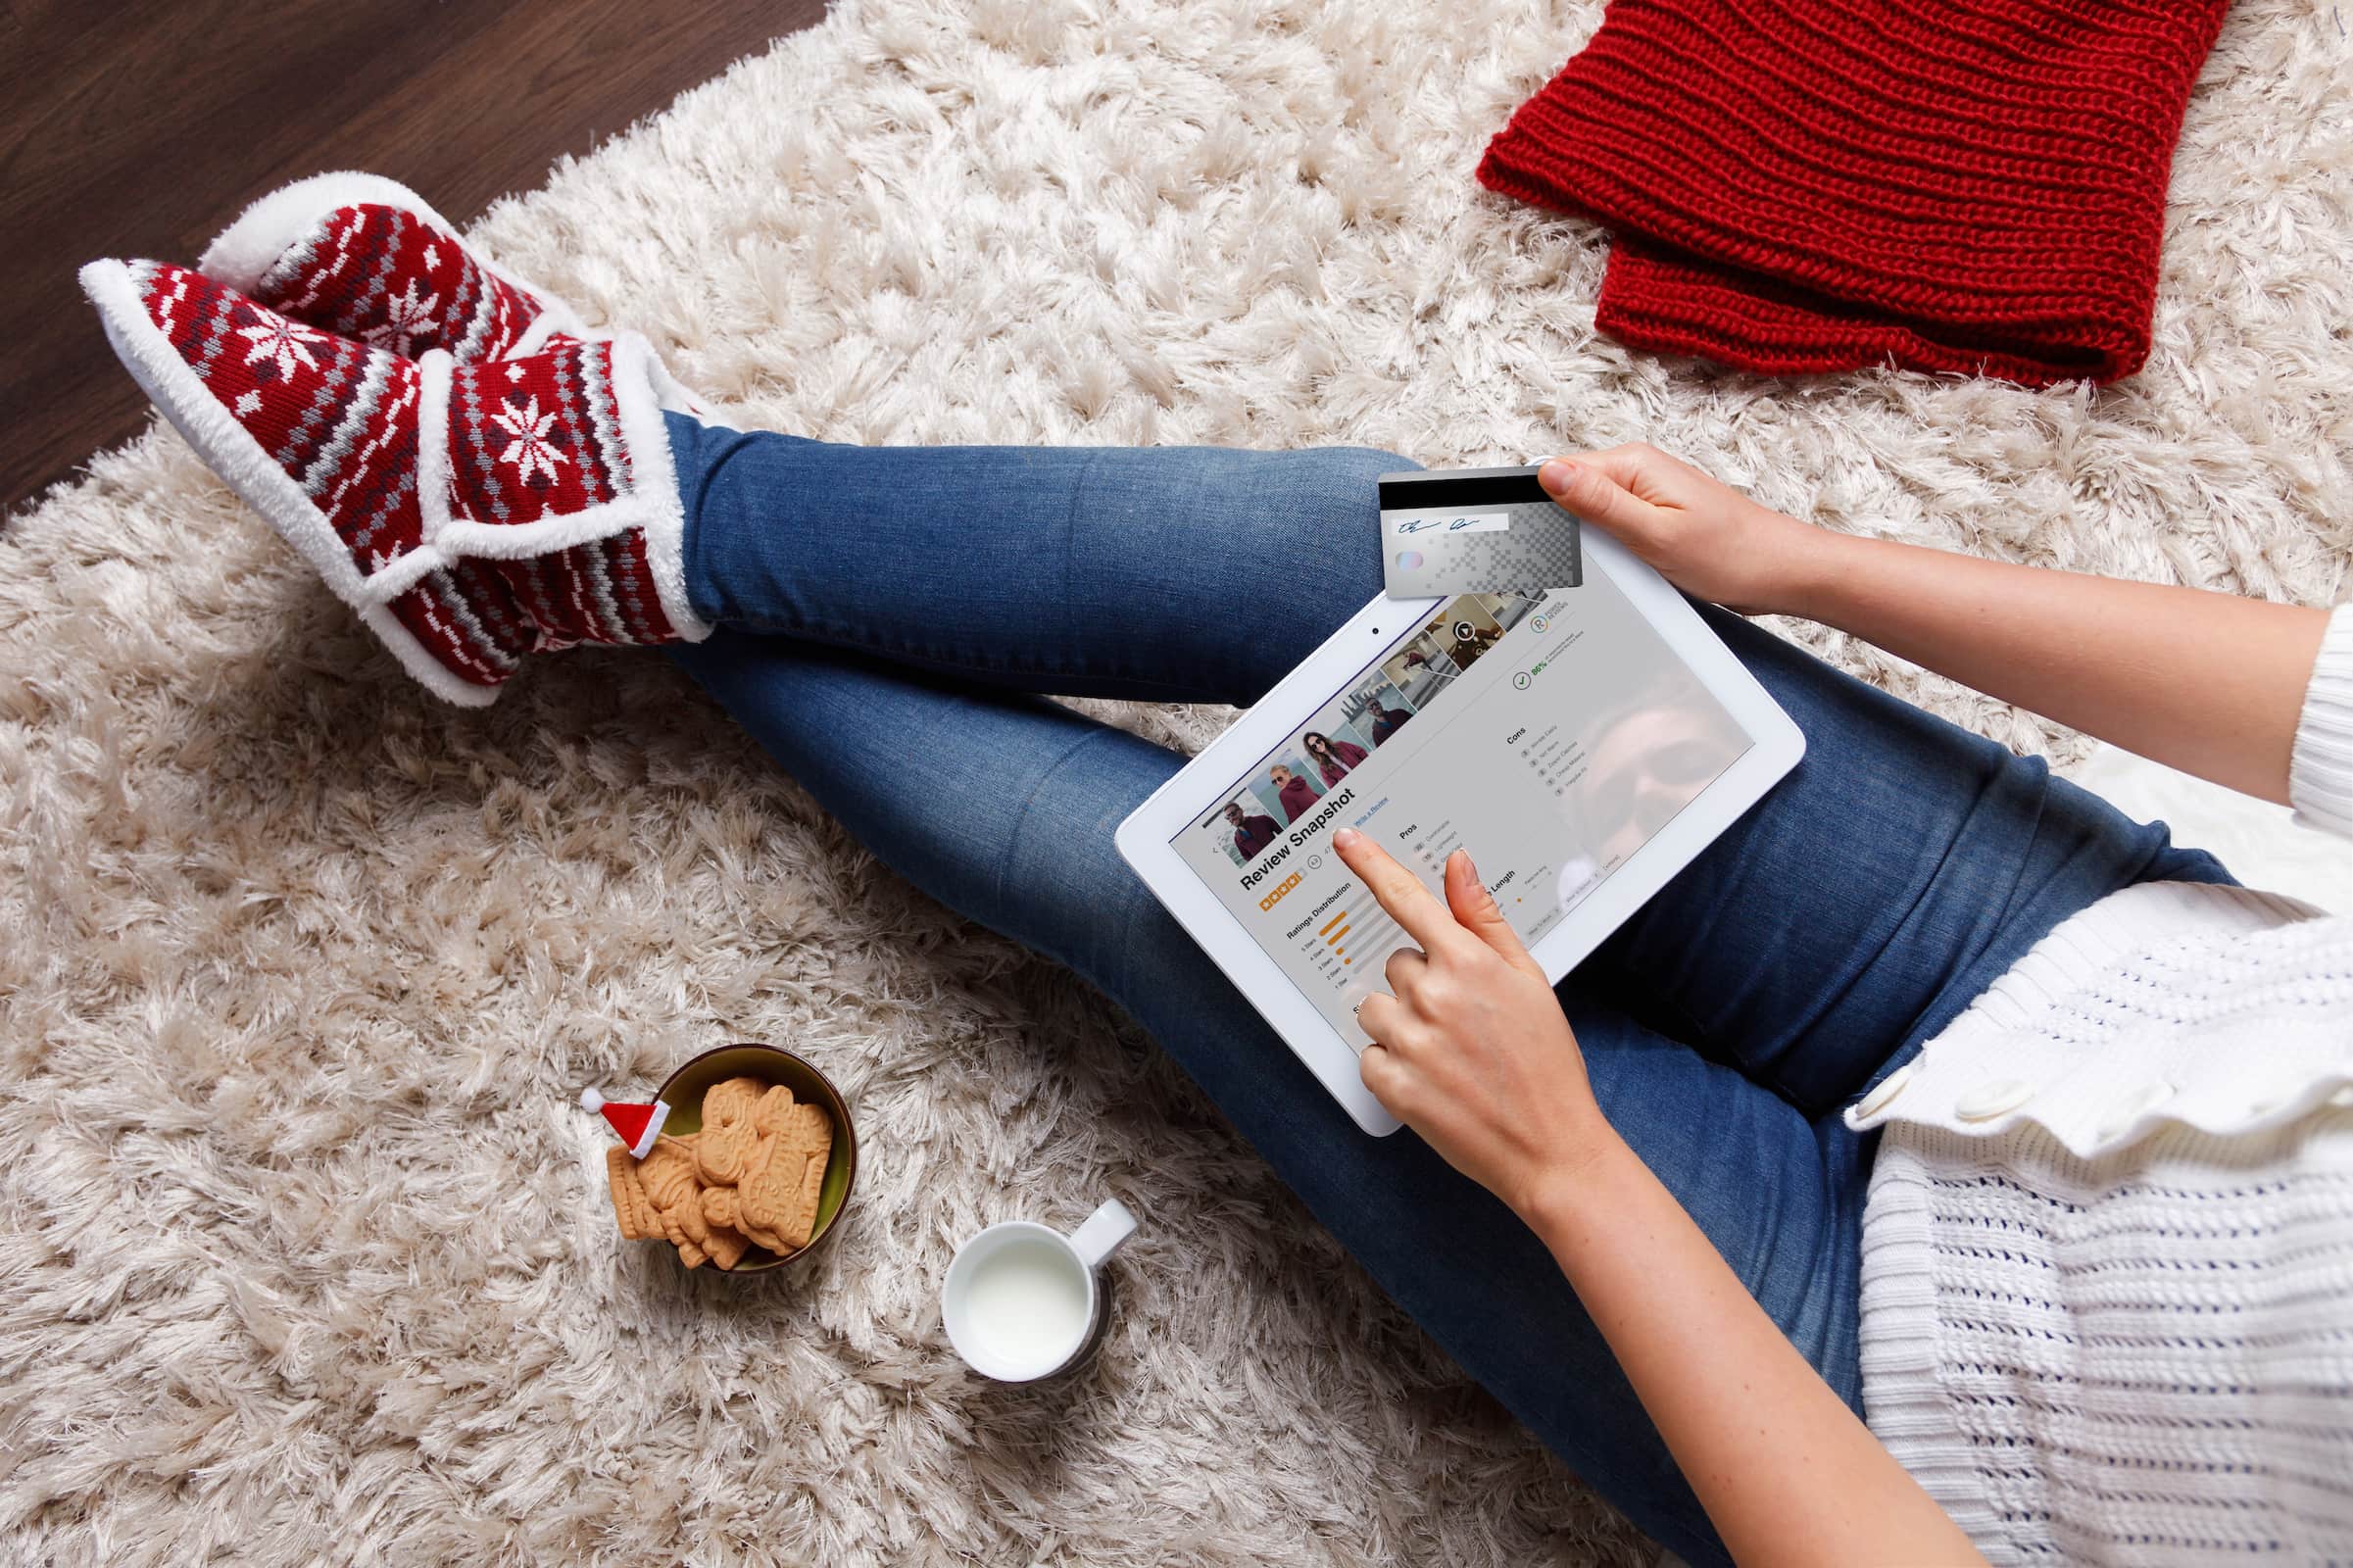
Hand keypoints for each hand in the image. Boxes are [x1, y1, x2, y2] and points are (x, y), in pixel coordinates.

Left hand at [1333, 827, 1616, 1219]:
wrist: (1550, 1146)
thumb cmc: (1545, 1063)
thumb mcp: (1528, 981)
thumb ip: (1484, 920)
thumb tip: (1457, 866)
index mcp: (1468, 963)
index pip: (1407, 900)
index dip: (1371, 864)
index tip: (1346, 840)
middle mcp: (1433, 995)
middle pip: (1396, 965)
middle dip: (1422, 985)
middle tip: (1463, 1021)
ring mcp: (1410, 1041)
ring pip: (1376, 1008)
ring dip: (1401, 1024)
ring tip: (1448, 1054)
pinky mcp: (1392, 1084)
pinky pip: (1369, 1055)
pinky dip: (1392, 1066)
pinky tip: (1433, 1080)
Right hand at [1538, 444, 1830, 615]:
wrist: (1779, 572)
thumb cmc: (1729, 555)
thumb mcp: (1653, 534)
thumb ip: (1598, 503)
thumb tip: (1550, 473)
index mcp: (1633, 464)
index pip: (1560, 473)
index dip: (1548, 509)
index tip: (1554, 543)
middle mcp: (1639, 471)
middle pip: (1573, 494)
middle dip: (1571, 529)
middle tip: (1594, 560)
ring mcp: (1648, 493)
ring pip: (1593, 514)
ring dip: (1594, 542)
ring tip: (1619, 564)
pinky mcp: (1656, 515)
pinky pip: (1615, 526)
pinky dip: (1614, 549)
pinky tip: (1629, 566)